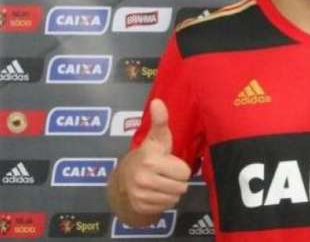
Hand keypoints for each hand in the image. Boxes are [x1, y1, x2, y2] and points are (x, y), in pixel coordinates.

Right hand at [119, 98, 191, 214]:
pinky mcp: (140, 206)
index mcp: (151, 160)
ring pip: (174, 198)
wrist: (124, 176)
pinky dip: (163, 201)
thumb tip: (158, 102)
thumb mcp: (157, 137)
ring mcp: (140, 195)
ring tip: (162, 181)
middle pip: (181, 187)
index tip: (169, 162)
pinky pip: (165, 208)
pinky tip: (155, 192)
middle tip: (166, 173)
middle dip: (177, 180)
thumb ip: (160, 121)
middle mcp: (143, 179)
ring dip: (171, 191)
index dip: (180, 167)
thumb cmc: (149, 154)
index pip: (185, 173)